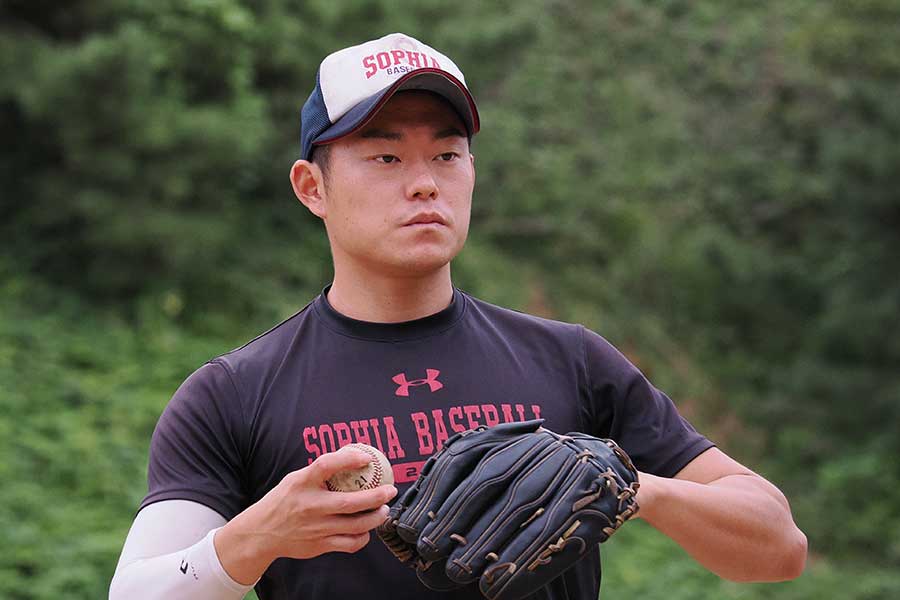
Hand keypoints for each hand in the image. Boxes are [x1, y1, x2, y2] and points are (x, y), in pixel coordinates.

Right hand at [216, 449, 397, 583]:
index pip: (326, 465)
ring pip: (355, 525)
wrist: (261, 533)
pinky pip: (349, 543)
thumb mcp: (296, 479)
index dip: (348, 459)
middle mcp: (309, 505)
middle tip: (390, 490)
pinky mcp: (319, 545)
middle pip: (350, 502)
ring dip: (375, 517)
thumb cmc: (283, 501)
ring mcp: (315, 527)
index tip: (366, 458)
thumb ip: (320, 471)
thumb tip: (353, 456)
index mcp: (302, 483)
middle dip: (376, 496)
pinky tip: (367, 530)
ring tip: (384, 510)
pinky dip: (363, 537)